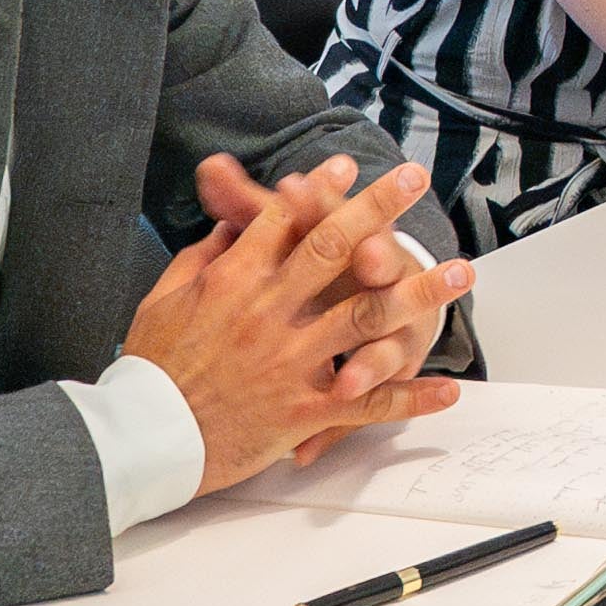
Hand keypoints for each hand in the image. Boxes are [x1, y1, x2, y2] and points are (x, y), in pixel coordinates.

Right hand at [128, 155, 474, 490]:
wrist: (144, 439)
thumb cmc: (151, 369)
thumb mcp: (163, 300)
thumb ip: (203, 258)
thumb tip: (231, 226)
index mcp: (233, 281)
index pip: (282, 221)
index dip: (317, 190)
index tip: (346, 165)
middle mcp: (269, 312)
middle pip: (332, 248)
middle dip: (378, 209)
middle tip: (414, 178)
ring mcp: (292, 361)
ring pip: (367, 318)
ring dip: (420, 293)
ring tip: (462, 272)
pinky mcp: (304, 409)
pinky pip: (368, 402)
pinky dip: (410, 396)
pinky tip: (450, 388)